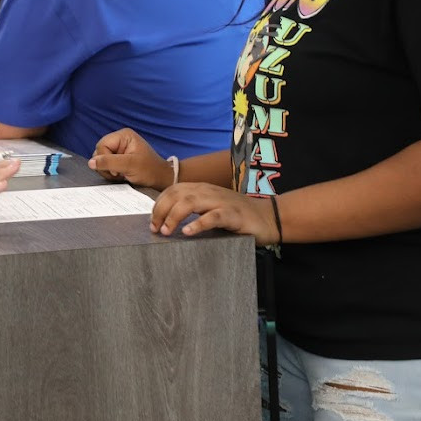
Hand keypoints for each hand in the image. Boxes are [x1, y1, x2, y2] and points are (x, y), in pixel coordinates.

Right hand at [88, 128, 172, 189]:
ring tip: (121, 174)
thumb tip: (91, 162)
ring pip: (101, 160)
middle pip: (99, 152)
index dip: (105, 159)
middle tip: (119, 173)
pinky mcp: (118, 158)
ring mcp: (118, 149)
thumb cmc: (150, 170)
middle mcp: (120, 140)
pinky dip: (110, 173)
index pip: (102, 145)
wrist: (161, 179)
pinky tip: (120, 175)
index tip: (116, 170)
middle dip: (106, 166)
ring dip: (108, 170)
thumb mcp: (129, 165)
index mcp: (123, 135)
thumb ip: (109, 162)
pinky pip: (105, 165)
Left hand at [150, 183, 279, 245]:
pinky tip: (188, 232)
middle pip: (177, 194)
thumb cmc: (236, 215)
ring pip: (190, 202)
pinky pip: (213, 217)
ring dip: (174, 216)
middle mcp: (208, 191)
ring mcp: (221, 201)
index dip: (158, 205)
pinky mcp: (233, 214)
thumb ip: (192, 210)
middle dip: (161, 211)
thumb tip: (166, 222)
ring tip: (167, 231)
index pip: (172, 191)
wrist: (269, 217)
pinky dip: (198, 223)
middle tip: (155, 229)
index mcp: (201, 189)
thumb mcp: (211, 208)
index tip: (152, 223)